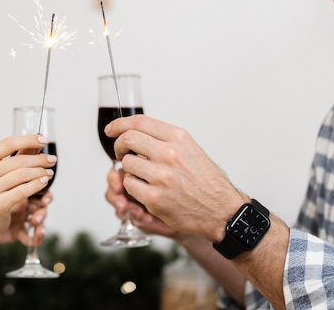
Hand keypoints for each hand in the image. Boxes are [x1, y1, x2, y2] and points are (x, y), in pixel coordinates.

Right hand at [0, 134, 56, 253]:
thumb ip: (15, 157)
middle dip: (40, 159)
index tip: (43, 140)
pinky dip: (36, 185)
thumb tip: (36, 142)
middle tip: (52, 160)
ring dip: (40, 172)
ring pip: (23, 175)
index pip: (8, 143)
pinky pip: (23, 191)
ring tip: (49, 172)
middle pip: (19, 160)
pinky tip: (43, 182)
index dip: (29, 140)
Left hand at [105, 114, 246, 242]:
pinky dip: (132, 187)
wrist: (223, 211)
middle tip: (121, 153)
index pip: (139, 122)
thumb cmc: (206, 182)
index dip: (119, 124)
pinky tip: (145, 190)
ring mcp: (161, 176)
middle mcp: (170, 154)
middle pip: (128, 139)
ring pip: (126, 163)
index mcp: (178, 138)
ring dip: (129, 169)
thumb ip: (164, 139)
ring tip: (142, 176)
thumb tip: (136, 132)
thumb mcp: (190, 150)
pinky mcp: (155, 198)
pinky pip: (129, 185)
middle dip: (119, 146)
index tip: (111, 130)